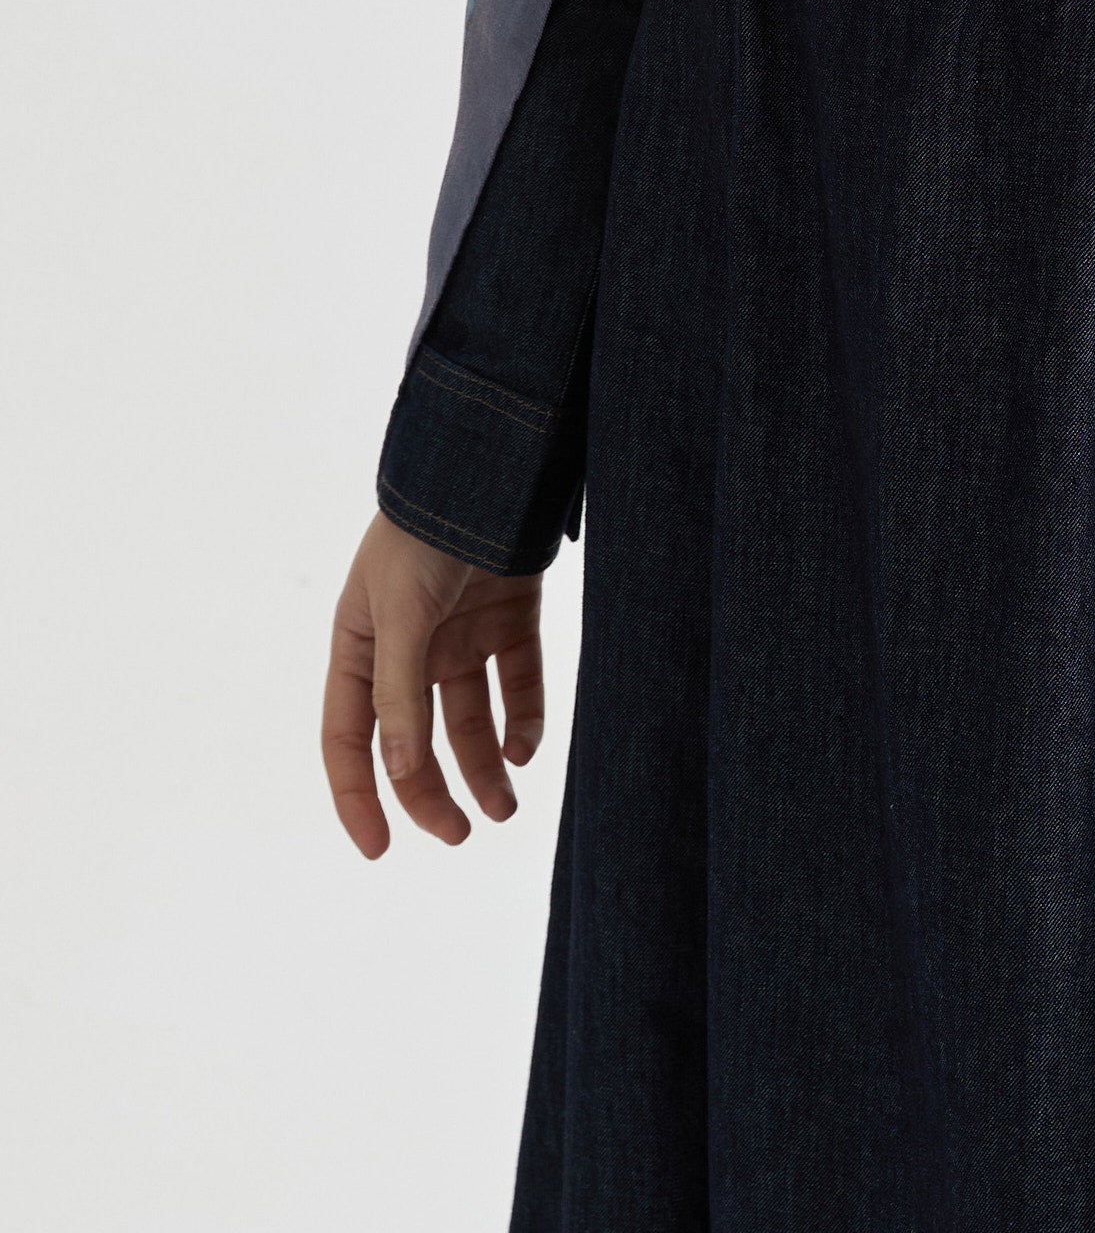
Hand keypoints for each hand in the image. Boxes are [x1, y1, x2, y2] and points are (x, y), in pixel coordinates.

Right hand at [321, 511, 544, 856]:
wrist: (486, 465)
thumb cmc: (423, 536)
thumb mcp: (399, 615)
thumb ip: (398, 693)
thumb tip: (397, 771)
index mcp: (361, 648)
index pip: (349, 740)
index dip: (359, 796)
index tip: (379, 849)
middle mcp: (409, 650)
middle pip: (414, 741)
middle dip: (432, 792)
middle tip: (460, 834)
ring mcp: (460, 635)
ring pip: (469, 721)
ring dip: (485, 768)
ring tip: (506, 810)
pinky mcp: (509, 617)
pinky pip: (517, 683)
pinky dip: (523, 719)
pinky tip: (526, 748)